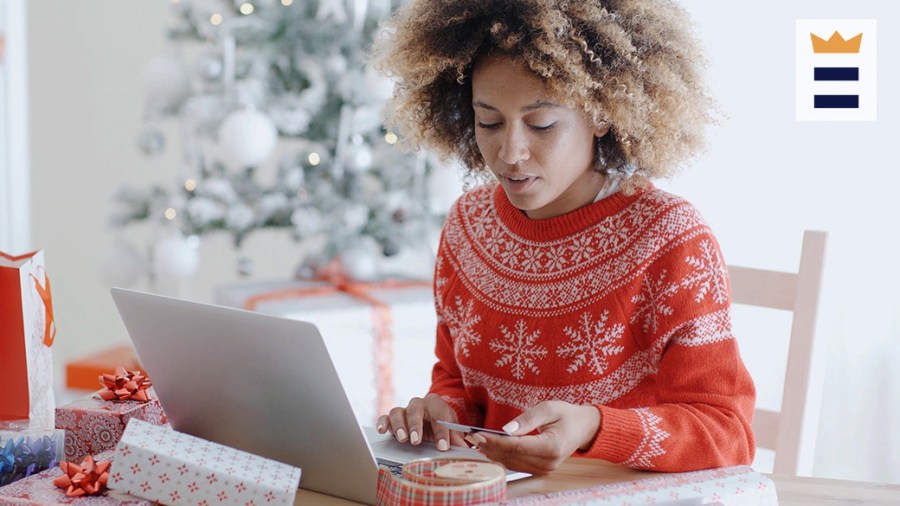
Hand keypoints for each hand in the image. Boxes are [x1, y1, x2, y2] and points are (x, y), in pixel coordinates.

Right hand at [376, 393, 467, 450]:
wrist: (431, 417)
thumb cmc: (441, 423)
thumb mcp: (452, 428)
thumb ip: (456, 437)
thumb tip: (464, 448)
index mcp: (435, 403)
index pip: (439, 413)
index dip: (441, 431)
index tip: (443, 447)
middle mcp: (418, 404)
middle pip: (415, 409)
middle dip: (415, 425)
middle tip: (416, 441)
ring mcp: (404, 410)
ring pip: (397, 412)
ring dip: (399, 425)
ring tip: (402, 439)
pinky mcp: (392, 419)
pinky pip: (385, 417)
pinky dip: (382, 422)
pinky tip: (382, 431)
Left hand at [464, 401, 600, 475]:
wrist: (583, 428)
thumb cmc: (566, 415)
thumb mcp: (548, 408)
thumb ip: (527, 419)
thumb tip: (506, 429)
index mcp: (551, 447)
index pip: (516, 446)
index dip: (495, 441)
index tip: (478, 434)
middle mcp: (548, 463)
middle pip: (511, 457)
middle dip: (489, 447)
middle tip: (470, 437)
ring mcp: (544, 469)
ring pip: (511, 463)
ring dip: (492, 453)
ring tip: (475, 442)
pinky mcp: (540, 470)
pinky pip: (516, 465)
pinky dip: (501, 456)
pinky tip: (489, 447)